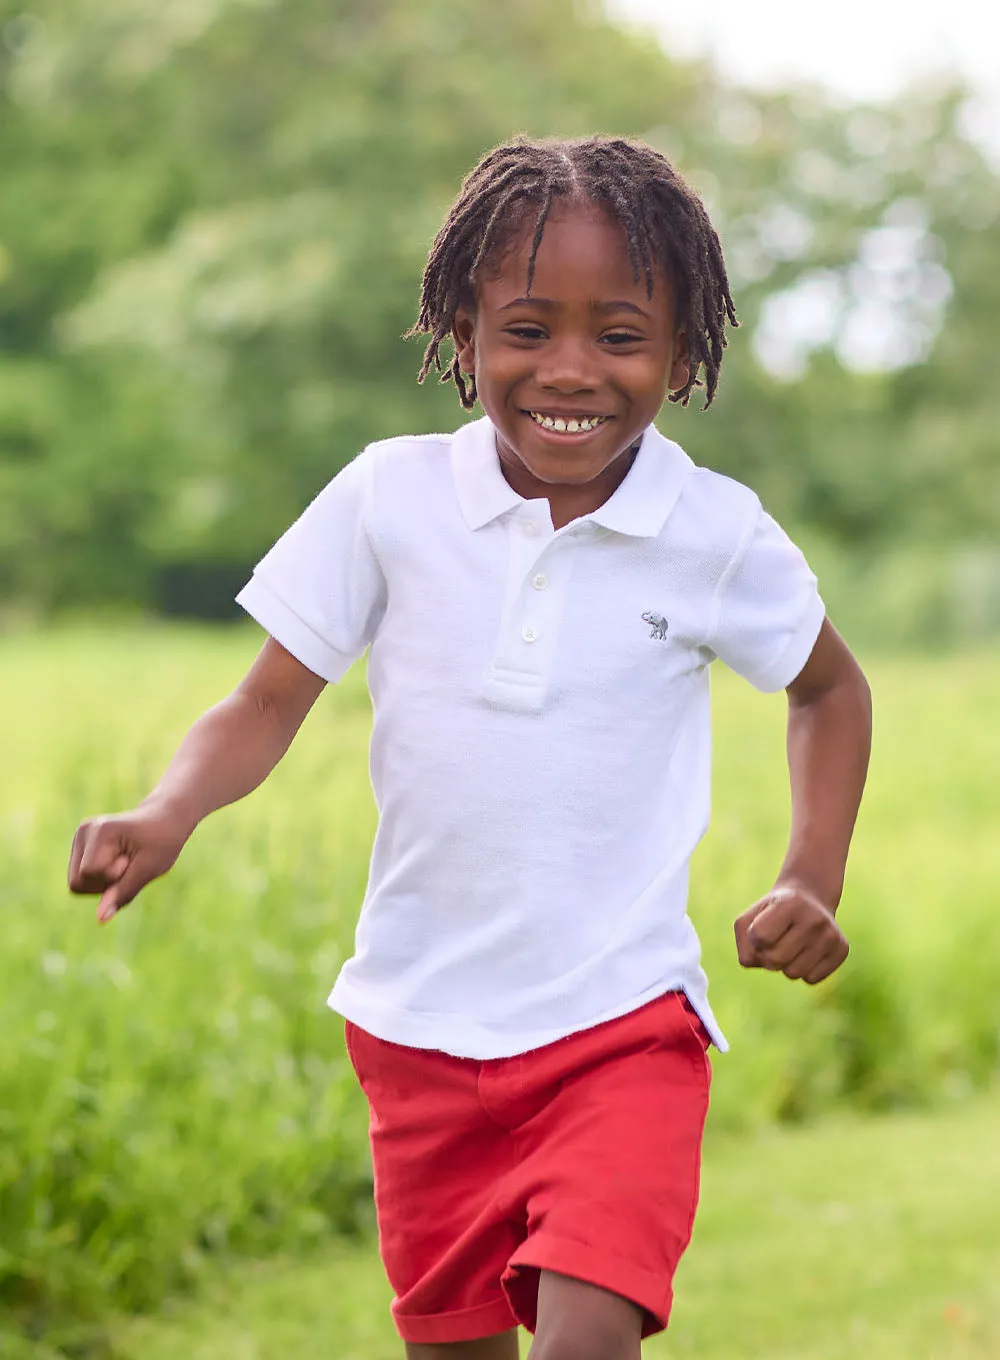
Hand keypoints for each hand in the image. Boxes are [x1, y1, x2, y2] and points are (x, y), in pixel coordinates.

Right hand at [68, 804, 190, 923]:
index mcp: (99, 830)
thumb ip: (123, 892)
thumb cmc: (162, 842)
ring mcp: (80, 837)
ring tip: (125, 863)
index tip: (132, 860)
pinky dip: (102, 879)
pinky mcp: (81, 846)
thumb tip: (100, 919)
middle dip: (105, 883)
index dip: (113, 877)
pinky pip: (82, 879)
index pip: (89, 874)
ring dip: (104, 882)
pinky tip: (119, 863)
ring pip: (77, 883)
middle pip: (77, 882)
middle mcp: (84, 830)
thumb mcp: (149, 869)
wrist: (165, 820)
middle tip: (130, 864)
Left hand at [734, 885, 848, 984]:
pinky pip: (812, 979)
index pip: (760, 937)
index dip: (755, 938)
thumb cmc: (772, 913)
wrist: (810, 899)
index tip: (763, 926)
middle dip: (768, 956)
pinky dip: (804, 971)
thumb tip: (758, 962)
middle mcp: (814, 918)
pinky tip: (807, 952)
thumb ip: (744, 943)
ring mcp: (831, 934)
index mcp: (789, 904)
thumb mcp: (749, 919)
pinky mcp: (842, 949)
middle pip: (775, 960)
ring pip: (793, 973)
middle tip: (776, 941)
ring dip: (785, 966)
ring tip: (792, 946)